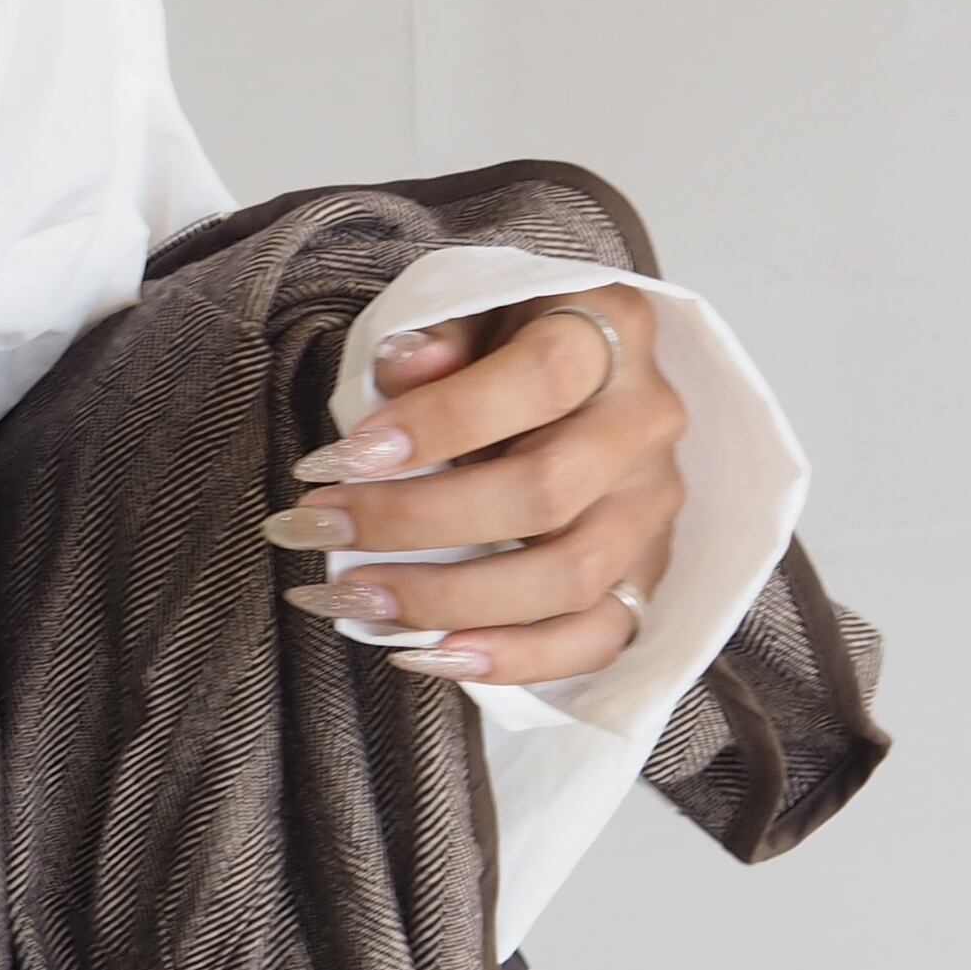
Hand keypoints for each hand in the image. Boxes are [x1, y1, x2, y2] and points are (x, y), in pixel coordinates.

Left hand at [262, 288, 684, 685]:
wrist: (577, 375)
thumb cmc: (504, 340)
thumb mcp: (472, 309)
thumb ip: (443, 333)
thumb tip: (403, 367)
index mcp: (612, 330)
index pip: (542, 379)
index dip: (440, 422)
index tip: (342, 457)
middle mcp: (647, 422)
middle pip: (545, 492)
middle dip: (413, 521)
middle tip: (318, 528)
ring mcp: (652, 506)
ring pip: (570, 579)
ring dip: (447, 600)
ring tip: (353, 597)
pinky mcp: (646, 574)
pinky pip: (597, 639)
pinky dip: (514, 660)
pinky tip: (429, 654)